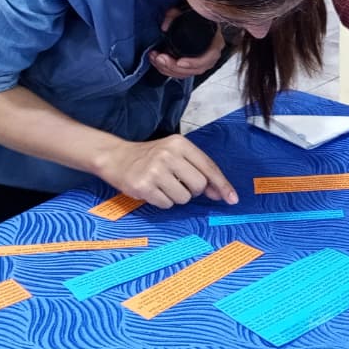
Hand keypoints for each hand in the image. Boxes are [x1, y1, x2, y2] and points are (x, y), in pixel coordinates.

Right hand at [97, 135, 237, 208]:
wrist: (116, 157)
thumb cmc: (150, 157)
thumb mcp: (174, 154)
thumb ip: (197, 170)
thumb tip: (219, 192)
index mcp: (180, 144)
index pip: (209, 167)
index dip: (222, 185)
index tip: (232, 198)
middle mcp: (168, 154)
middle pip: (199, 185)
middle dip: (193, 190)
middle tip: (179, 184)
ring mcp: (155, 170)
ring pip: (184, 197)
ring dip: (176, 197)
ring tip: (163, 185)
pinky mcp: (144, 186)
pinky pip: (167, 204)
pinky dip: (163, 201)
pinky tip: (153, 190)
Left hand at [149, 6, 225, 78]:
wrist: (195, 19)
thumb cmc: (193, 16)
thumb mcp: (184, 11)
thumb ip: (173, 15)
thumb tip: (164, 27)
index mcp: (215, 42)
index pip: (209, 57)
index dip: (194, 62)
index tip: (179, 61)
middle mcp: (210, 55)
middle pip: (195, 69)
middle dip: (174, 67)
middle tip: (160, 58)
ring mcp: (201, 62)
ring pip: (186, 73)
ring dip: (168, 69)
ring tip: (155, 58)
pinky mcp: (191, 65)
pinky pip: (181, 73)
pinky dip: (168, 70)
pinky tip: (157, 61)